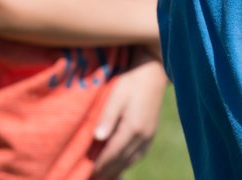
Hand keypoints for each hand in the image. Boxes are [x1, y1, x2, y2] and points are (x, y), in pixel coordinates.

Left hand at [90, 54, 167, 177]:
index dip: (100, 165)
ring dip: (117, 169)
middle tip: (92, 178)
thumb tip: (99, 138)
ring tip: (103, 176)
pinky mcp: (151, 132)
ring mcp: (149, 135)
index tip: (87, 173)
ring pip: (131, 160)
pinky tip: (120, 165)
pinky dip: (127, 163)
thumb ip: (108, 117)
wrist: (153, 72)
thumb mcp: (116, 96)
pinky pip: (139, 154)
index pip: (113, 153)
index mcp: (133, 127)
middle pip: (122, 160)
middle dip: (107, 172)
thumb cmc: (131, 81)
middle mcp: (143, 135)